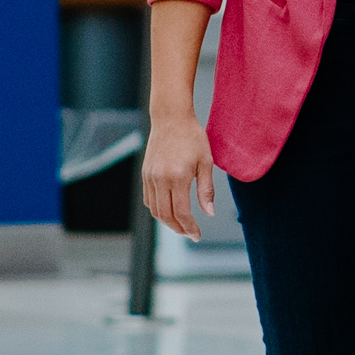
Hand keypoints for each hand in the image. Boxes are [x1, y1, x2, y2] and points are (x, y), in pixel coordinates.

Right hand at [140, 112, 219, 240]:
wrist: (171, 118)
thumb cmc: (192, 137)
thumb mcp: (206, 162)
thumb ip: (206, 190)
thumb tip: (209, 213)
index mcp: (178, 177)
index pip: (182, 213)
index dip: (190, 228)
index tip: (197, 235)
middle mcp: (161, 179)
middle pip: (166, 215)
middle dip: (179, 229)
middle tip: (190, 233)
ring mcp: (150, 177)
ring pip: (155, 210)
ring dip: (167, 221)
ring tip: (181, 225)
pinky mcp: (145, 174)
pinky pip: (149, 200)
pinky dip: (158, 210)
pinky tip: (169, 210)